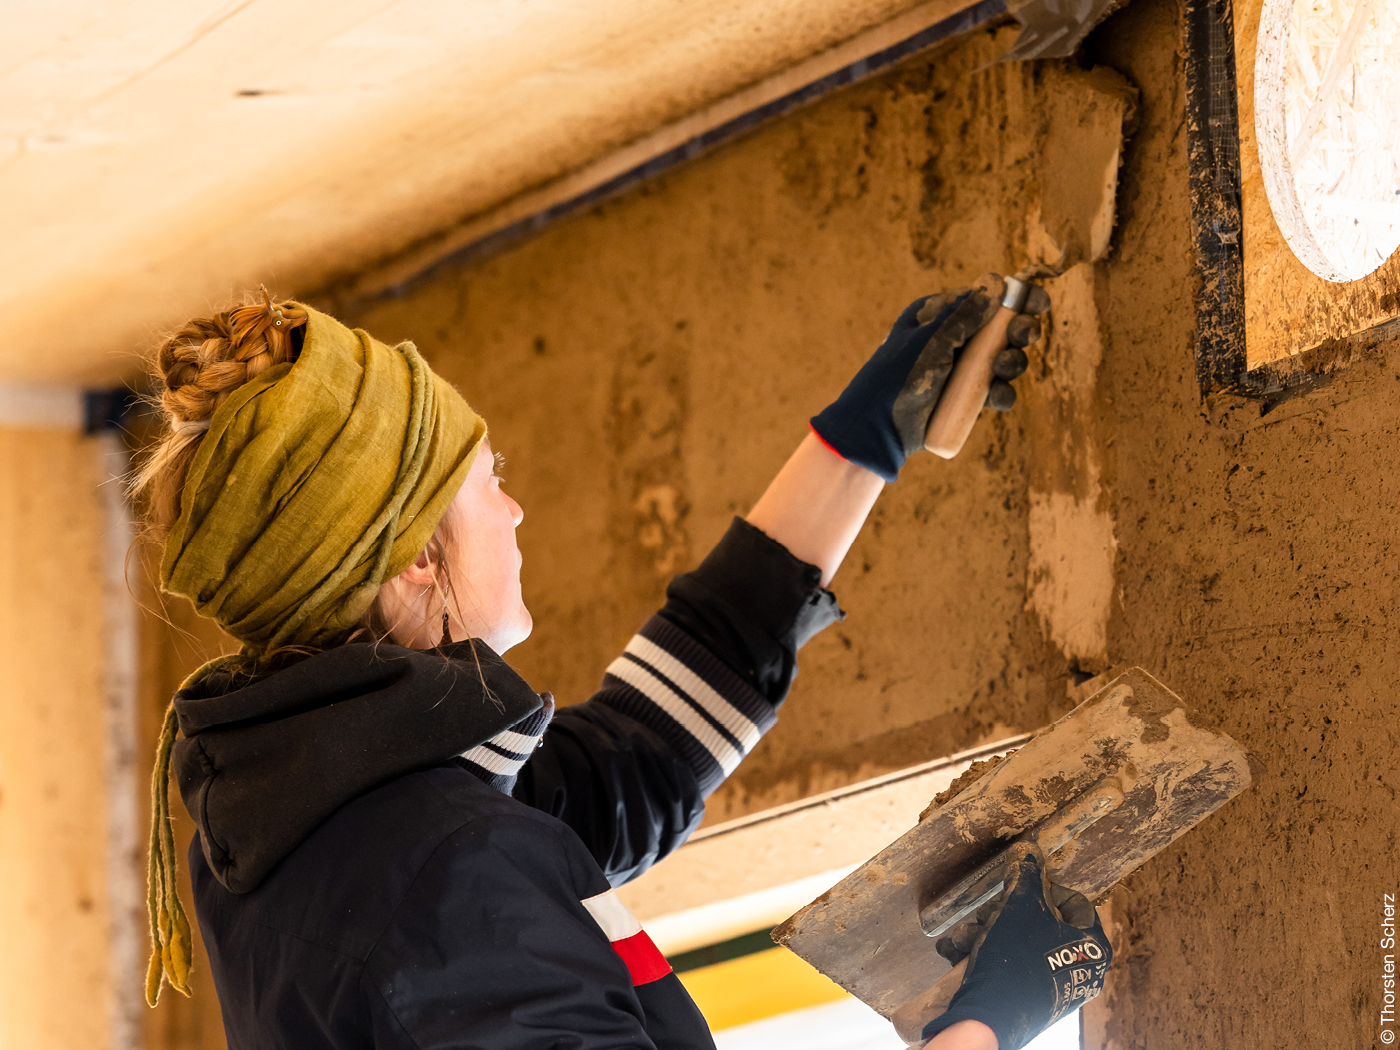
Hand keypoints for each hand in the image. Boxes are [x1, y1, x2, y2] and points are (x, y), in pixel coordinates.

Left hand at [809, 275, 1046, 481]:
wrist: (876, 429)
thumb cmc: (896, 379)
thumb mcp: (930, 343)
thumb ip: (963, 316)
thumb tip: (996, 283)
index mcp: (936, 316)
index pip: (982, 300)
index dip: (1013, 299)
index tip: (1038, 302)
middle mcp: (951, 340)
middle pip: (999, 329)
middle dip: (1018, 331)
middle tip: (1023, 336)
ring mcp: (958, 370)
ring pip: (1001, 360)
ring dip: (1012, 361)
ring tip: (1003, 368)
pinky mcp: (964, 399)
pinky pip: (993, 392)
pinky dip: (1002, 393)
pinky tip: (998, 396)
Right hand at [921, 843, 1112, 1049]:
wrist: (991, 1015)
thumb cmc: (1017, 957)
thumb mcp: (1022, 905)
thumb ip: (1028, 874)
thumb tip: (1029, 850)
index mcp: (1093, 946)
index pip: (1076, 903)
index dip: (1045, 888)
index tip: (1020, 885)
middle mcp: (1081, 969)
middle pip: (1042, 923)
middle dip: (1005, 913)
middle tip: (987, 913)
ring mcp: (1056, 987)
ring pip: (1021, 943)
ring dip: (988, 932)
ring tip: (965, 936)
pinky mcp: (1032, 1000)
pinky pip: (1012, 965)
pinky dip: (988, 954)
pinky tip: (959, 951)